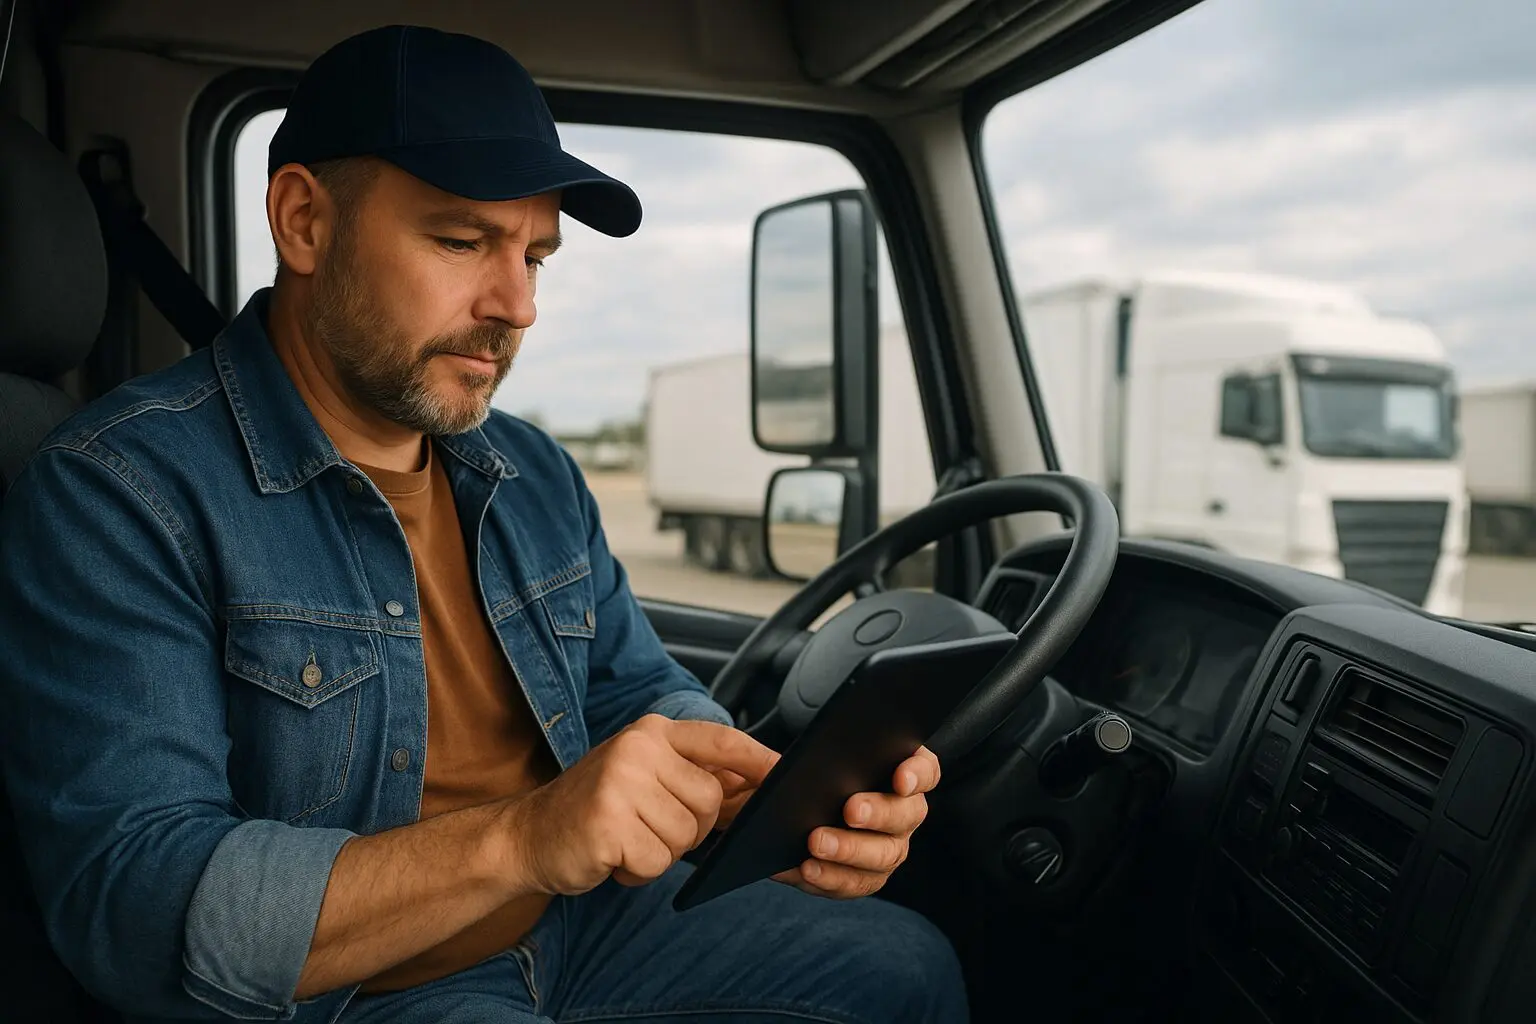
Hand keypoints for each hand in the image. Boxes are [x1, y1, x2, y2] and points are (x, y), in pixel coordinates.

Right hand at [501, 715, 778, 895]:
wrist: (527, 836)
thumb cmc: (596, 808)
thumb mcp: (643, 776)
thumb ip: (691, 775)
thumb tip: (754, 787)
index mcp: (651, 731)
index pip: (721, 740)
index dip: (758, 759)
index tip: (788, 773)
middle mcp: (637, 748)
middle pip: (710, 801)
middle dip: (689, 829)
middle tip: (647, 827)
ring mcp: (620, 784)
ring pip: (685, 836)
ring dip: (660, 852)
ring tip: (626, 839)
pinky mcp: (607, 824)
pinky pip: (656, 863)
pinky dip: (638, 872)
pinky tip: (612, 856)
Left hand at [775, 746, 939, 898]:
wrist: (789, 819)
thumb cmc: (804, 781)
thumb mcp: (795, 762)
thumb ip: (786, 757)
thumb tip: (775, 765)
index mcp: (897, 772)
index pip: (924, 770)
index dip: (917, 774)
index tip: (901, 779)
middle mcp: (902, 813)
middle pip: (907, 814)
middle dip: (880, 813)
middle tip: (851, 810)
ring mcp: (888, 848)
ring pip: (884, 854)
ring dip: (850, 850)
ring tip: (816, 842)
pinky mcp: (866, 877)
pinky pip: (855, 882)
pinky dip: (831, 877)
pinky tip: (807, 868)